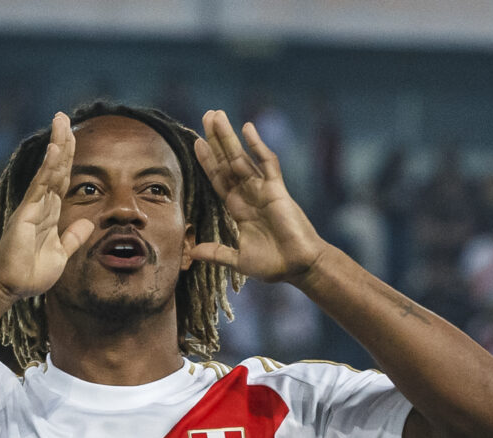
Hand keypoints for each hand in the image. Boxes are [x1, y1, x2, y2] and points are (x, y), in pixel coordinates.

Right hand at [0, 113, 93, 298]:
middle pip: (55, 168)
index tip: (74, 136)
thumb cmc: (31, 273)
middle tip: (65, 116)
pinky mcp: (26, 212)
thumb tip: (87, 222)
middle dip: (62, 142)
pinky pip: (40, 185)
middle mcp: (40, 205)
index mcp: (49, 213)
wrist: (11, 287)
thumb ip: (72, 237)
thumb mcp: (61, 254)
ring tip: (62, 121)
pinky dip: (48, 166)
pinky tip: (56, 148)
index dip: (68, 158)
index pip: (62, 179)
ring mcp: (32, 206)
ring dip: (57, 145)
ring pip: (48, 170)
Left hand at [191, 110, 325, 283]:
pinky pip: (267, 163)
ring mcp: (263, 190)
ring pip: (242, 158)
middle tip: (206, 115)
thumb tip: (193, 252)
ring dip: (228, 137)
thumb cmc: (274, 265)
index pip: (218, 180)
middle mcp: (249, 195)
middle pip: (227, 162)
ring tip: (216, 116)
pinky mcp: (278, 190)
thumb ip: (217, 253)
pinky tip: (247, 128)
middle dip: (216, 140)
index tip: (196, 143)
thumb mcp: (238, 260)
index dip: (207, 162)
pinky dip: (257, 145)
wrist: (300, 267)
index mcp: (238, 209)